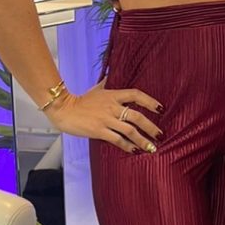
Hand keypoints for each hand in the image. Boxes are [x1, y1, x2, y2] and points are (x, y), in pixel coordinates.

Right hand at [46, 81, 162, 152]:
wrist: (64, 110)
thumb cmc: (81, 100)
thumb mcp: (97, 89)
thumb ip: (108, 83)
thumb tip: (114, 74)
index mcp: (113, 95)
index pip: (136, 95)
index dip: (150, 101)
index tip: (161, 109)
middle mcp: (112, 107)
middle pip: (136, 116)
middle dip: (150, 127)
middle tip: (160, 135)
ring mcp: (106, 120)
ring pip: (129, 130)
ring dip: (142, 140)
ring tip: (152, 147)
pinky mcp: (99, 131)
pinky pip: (117, 140)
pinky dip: (127, 146)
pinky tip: (135, 150)